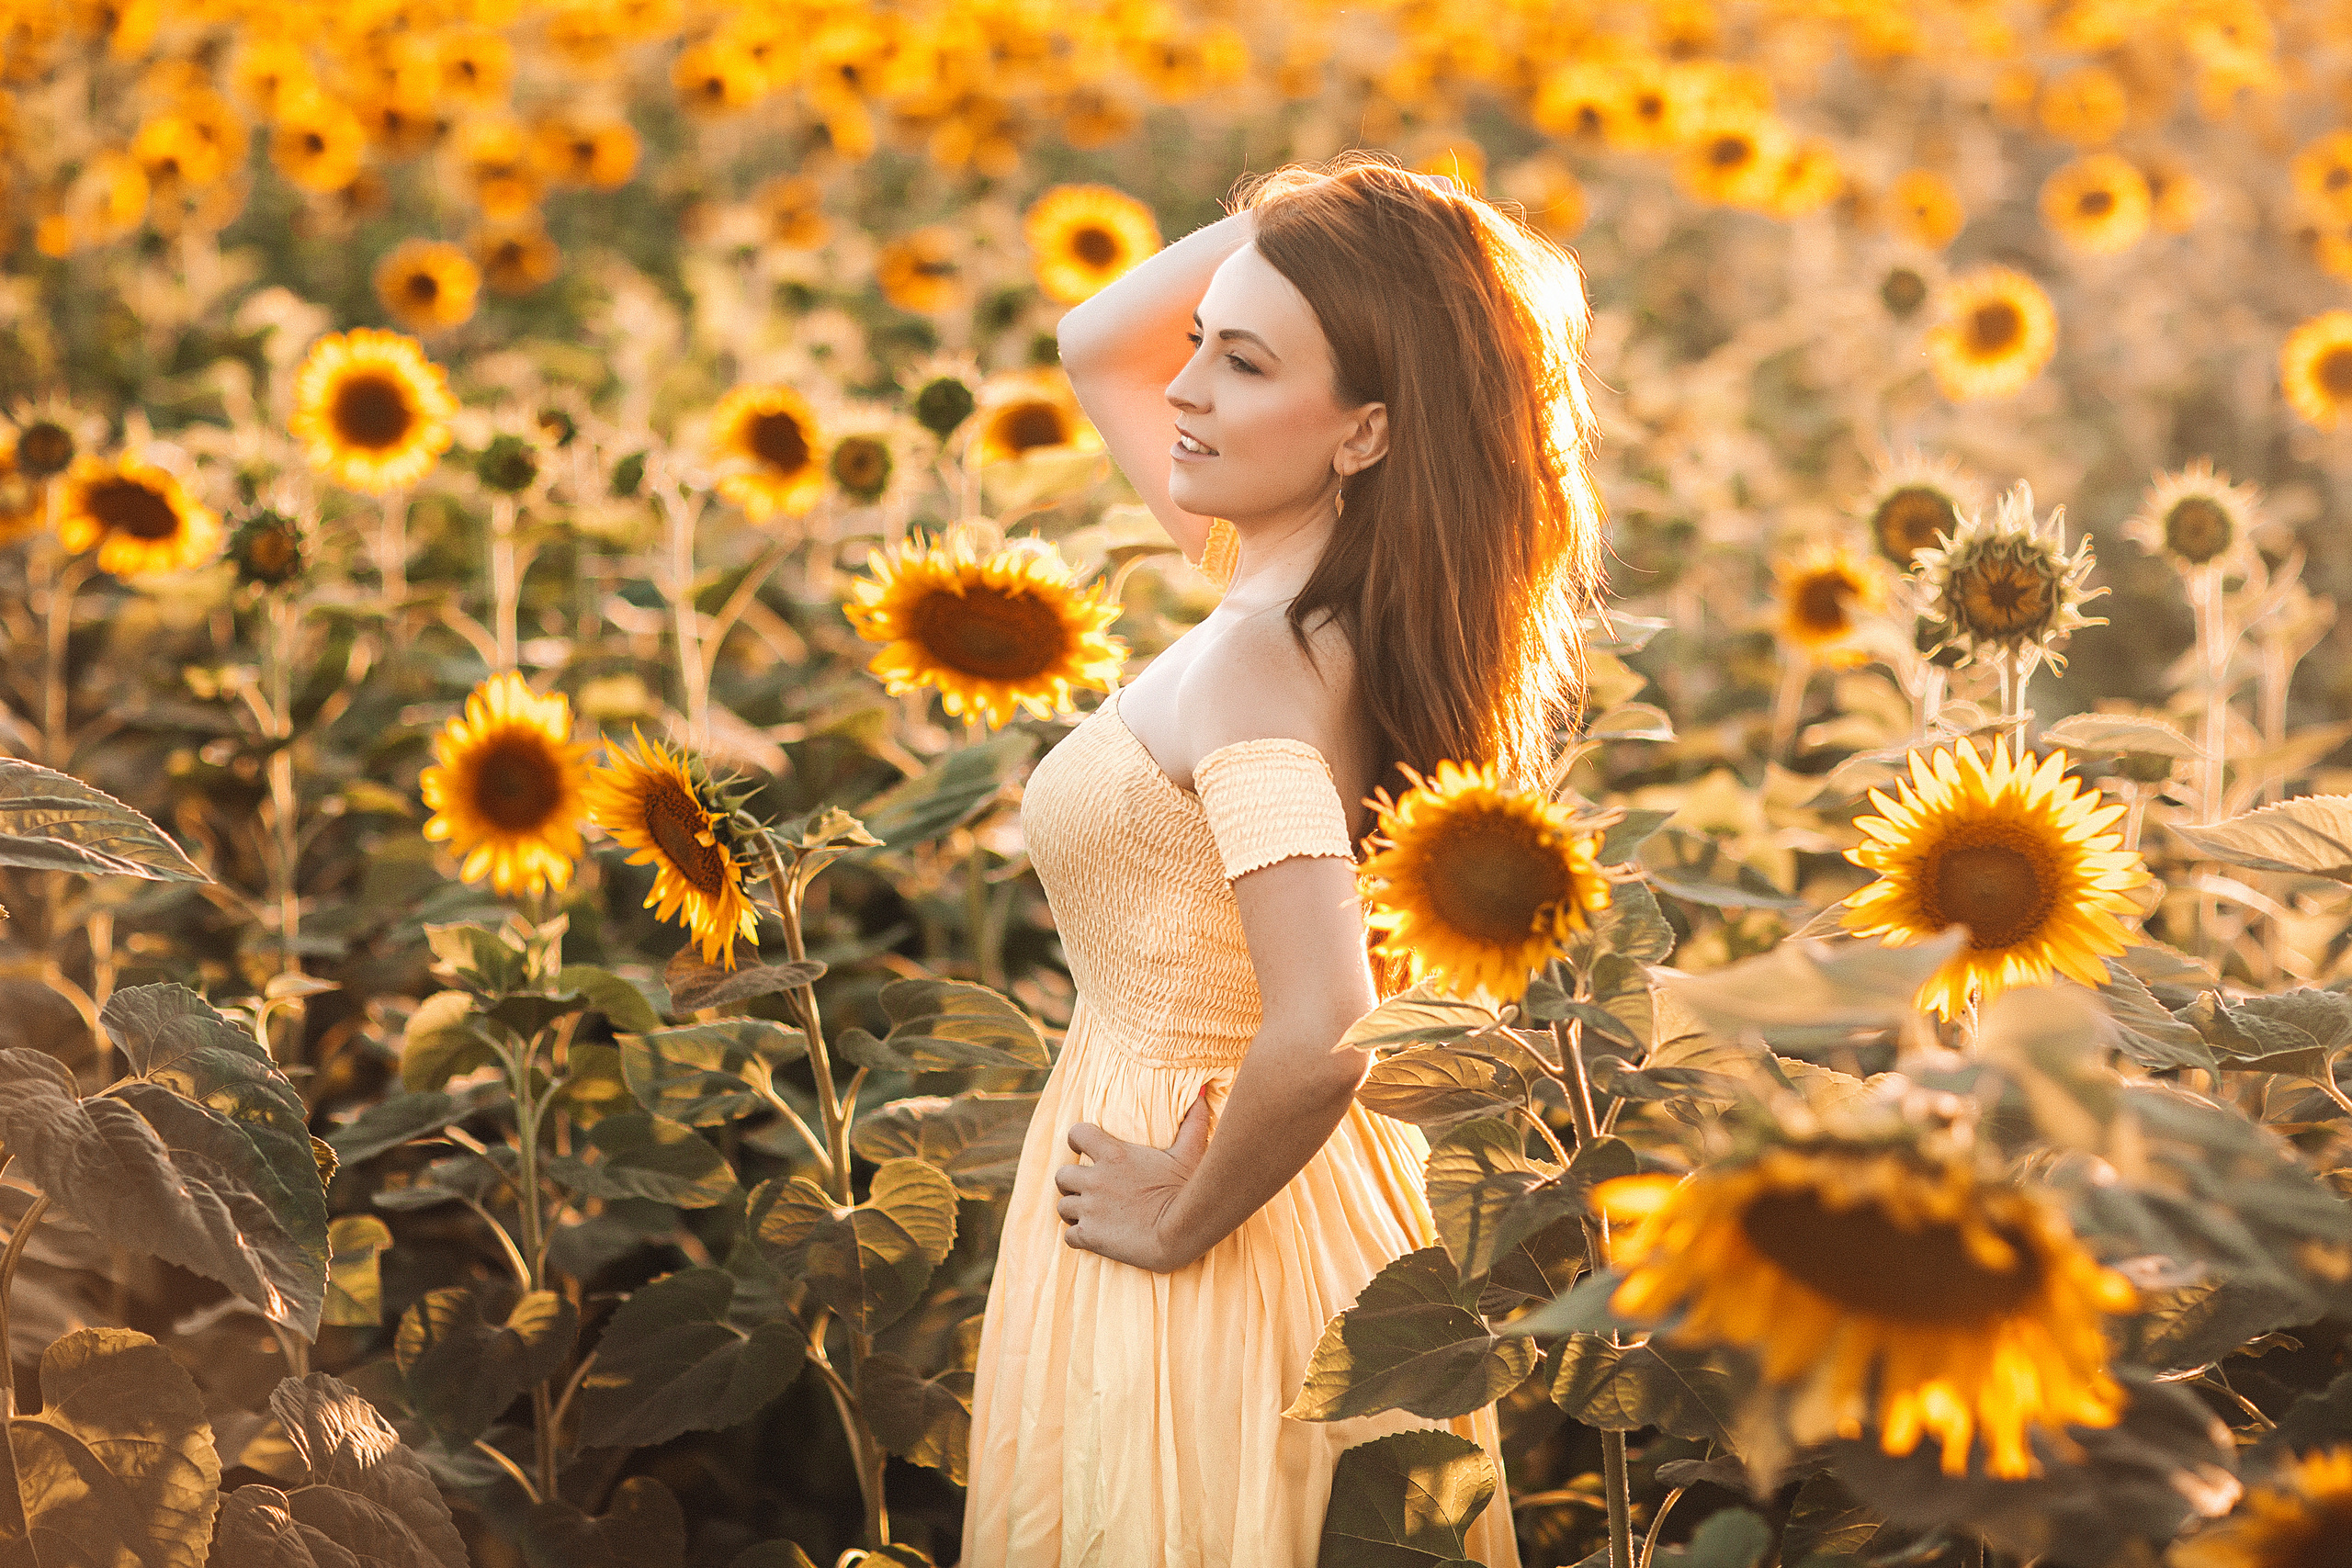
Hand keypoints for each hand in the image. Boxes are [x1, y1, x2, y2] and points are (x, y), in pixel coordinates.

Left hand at [1054, 1087, 1215, 1272]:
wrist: (1181, 1233)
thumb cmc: (1187, 1190)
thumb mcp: (1189, 1153)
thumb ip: (1192, 1123)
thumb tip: (1202, 1095)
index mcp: (1114, 1155)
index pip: (1076, 1134)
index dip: (1076, 1140)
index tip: (1082, 1149)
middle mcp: (1096, 1179)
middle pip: (1062, 1175)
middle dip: (1070, 1182)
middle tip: (1085, 1190)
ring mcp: (1090, 1209)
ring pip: (1062, 1207)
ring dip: (1073, 1211)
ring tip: (1089, 1216)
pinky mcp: (1090, 1236)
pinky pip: (1069, 1236)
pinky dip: (1078, 1237)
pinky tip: (1093, 1238)